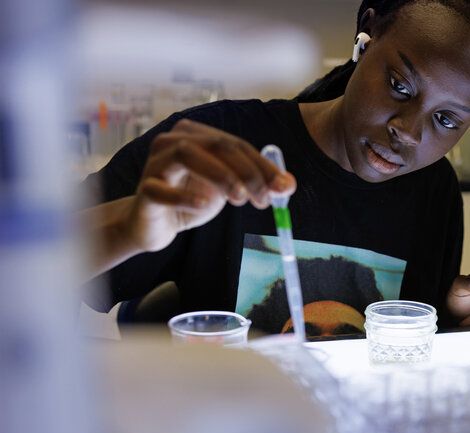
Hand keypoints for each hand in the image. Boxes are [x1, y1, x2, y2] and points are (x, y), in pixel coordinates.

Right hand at [123, 119, 295, 252]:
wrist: (156, 224)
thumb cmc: (191, 199)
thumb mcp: (228, 190)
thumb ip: (256, 184)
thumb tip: (288, 185)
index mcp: (196, 136)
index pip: (235, 144)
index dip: (262, 165)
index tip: (284, 187)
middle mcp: (173, 142)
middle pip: (215, 145)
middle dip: (247, 170)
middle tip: (265, 197)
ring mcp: (155, 164)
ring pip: (187, 156)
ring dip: (220, 176)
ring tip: (240, 198)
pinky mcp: (145, 190)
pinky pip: (162, 189)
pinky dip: (184, 196)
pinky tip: (204, 205)